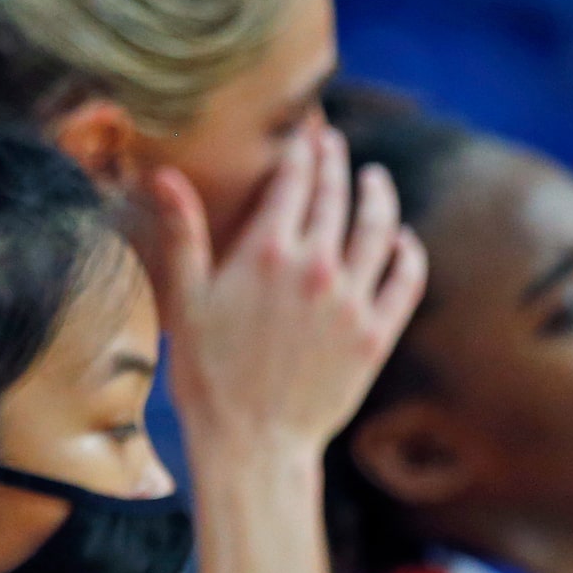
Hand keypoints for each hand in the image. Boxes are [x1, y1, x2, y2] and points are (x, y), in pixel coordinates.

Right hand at [142, 125, 425, 456]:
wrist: (252, 441)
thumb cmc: (206, 373)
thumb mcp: (186, 298)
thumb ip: (183, 231)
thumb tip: (163, 175)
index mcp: (267, 251)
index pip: (295, 180)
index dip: (302, 150)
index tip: (306, 131)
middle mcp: (317, 266)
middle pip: (338, 196)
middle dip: (336, 162)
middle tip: (334, 142)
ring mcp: (353, 300)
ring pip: (379, 229)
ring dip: (379, 197)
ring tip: (375, 180)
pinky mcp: (377, 334)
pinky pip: (406, 280)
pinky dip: (409, 254)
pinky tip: (403, 241)